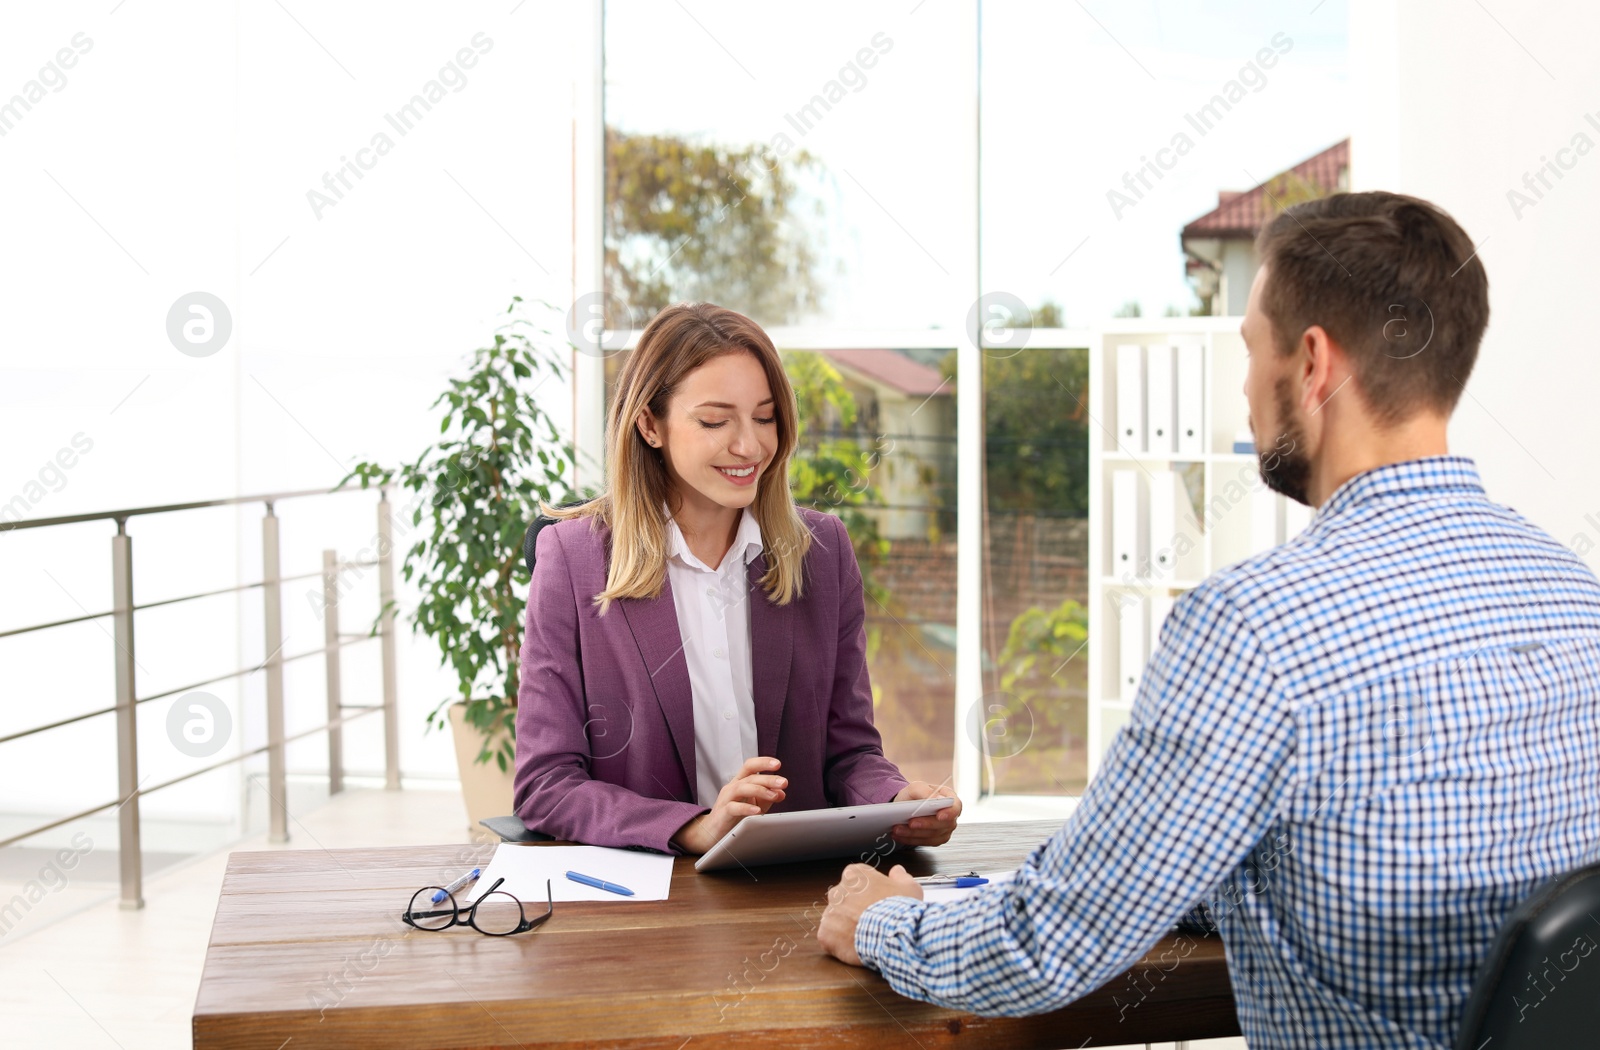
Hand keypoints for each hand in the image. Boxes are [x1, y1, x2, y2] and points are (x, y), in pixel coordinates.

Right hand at [670, 756, 787, 854]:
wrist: (713, 833)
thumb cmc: (734, 816)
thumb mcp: (755, 804)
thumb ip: (768, 797)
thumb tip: (781, 792)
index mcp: (739, 782)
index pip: (750, 766)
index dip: (763, 762)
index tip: (777, 764)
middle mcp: (732, 787)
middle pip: (750, 777)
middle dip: (768, 778)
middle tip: (783, 782)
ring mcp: (726, 799)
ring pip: (742, 788)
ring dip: (760, 790)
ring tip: (774, 795)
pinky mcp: (722, 813)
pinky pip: (733, 807)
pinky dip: (746, 808)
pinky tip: (758, 810)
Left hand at [818, 862, 922, 966]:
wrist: (892, 934)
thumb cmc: (901, 909)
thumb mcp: (909, 887)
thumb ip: (900, 876)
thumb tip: (897, 871)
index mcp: (854, 875)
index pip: (856, 881)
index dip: (867, 894)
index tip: (876, 904)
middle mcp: (838, 890)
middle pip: (843, 900)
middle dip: (853, 910)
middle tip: (871, 921)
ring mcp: (829, 912)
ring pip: (835, 920)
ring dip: (845, 928)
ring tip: (864, 937)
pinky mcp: (825, 934)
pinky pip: (829, 939)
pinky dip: (838, 944)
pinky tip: (854, 947)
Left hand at [890, 781, 961, 846]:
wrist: (905, 806)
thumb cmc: (914, 795)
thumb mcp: (916, 787)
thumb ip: (926, 791)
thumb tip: (937, 799)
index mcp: (949, 798)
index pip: (956, 807)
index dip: (949, 813)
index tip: (939, 816)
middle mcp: (950, 816)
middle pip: (943, 824)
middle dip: (925, 824)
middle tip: (910, 822)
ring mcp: (944, 829)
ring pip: (932, 836)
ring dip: (913, 834)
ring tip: (897, 829)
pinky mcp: (935, 839)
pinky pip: (924, 842)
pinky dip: (910, 840)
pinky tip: (898, 836)